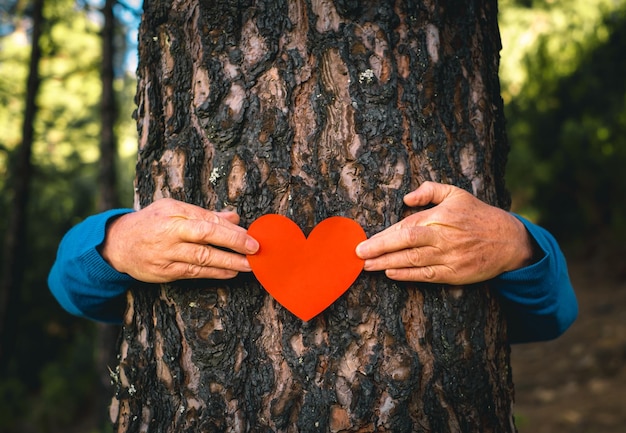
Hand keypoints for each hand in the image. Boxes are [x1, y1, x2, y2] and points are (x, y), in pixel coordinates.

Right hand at [100, 199, 258, 281]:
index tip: (250, 234)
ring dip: (228, 263)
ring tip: (248, 265)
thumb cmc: (151, 222)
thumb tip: (234, 216)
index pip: (206, 220)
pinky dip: (215, 273)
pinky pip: (194, 273)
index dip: (230, 229)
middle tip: (254, 249)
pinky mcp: (165, 272)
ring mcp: (166, 254)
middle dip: (233, 243)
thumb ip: (204, 214)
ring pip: (202, 259)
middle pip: (206, 237)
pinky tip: (230, 273)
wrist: (118, 244)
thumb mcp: (174, 209)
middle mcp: (169, 233)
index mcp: (173, 213)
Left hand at [355, 182, 534, 283]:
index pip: (406, 226)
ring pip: (412, 261)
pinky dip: (407, 276)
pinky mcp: (454, 274)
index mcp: (441, 216)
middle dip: (379, 249)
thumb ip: (430, 191)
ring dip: (387, 263)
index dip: (384, 235)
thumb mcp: (456, 193)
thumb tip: (406, 199)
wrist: (508, 240)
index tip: (365, 240)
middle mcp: (443, 237)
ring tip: (367, 266)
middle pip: (406, 243)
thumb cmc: (478, 215)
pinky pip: (426, 275)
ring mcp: (448, 257)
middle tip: (358, 254)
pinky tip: (390, 273)